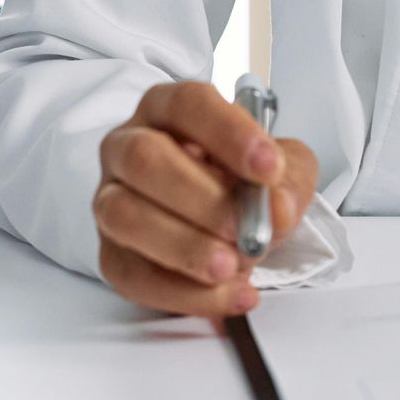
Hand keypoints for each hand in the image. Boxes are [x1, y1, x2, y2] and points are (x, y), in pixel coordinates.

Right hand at [94, 80, 317, 317]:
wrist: (232, 222)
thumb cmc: (246, 181)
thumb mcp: (283, 168)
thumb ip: (288, 181)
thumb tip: (276, 209)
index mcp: (169, 109)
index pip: (189, 104)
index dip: (228, 133)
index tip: (269, 168)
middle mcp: (129, 147)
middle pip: (144, 158)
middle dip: (199, 197)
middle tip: (244, 228)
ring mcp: (111, 200)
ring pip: (124, 216)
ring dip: (183, 246)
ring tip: (232, 265)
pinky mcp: (112, 253)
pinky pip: (132, 275)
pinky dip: (184, 293)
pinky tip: (230, 294)